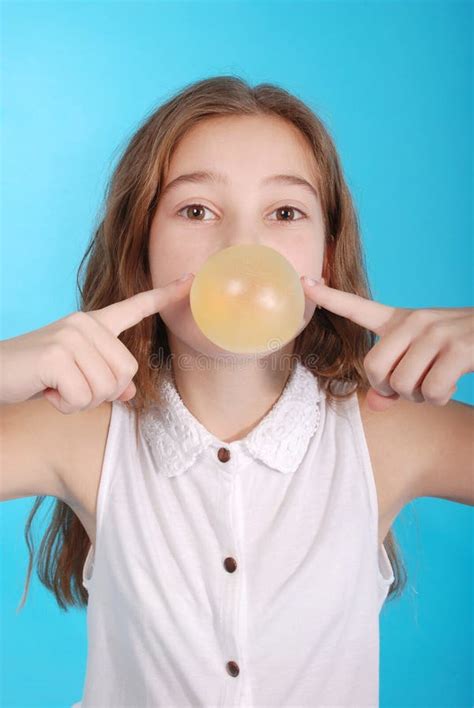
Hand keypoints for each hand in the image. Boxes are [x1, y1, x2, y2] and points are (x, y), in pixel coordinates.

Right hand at [0, 273, 194, 412]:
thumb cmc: (37, 375)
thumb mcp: (77, 376)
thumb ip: (106, 379)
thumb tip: (129, 391)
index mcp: (93, 323)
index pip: (135, 307)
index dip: (165, 296)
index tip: (190, 281)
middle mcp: (85, 323)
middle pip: (127, 372)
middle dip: (101, 392)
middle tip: (69, 385)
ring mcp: (71, 336)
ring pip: (107, 388)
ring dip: (81, 399)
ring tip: (56, 386)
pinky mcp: (57, 354)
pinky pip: (83, 396)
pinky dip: (65, 404)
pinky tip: (47, 390)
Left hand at [301, 275, 473, 411]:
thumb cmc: (460, 350)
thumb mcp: (424, 360)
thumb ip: (395, 381)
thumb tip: (375, 404)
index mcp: (402, 320)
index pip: (358, 307)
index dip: (329, 297)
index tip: (303, 282)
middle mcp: (415, 322)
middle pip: (373, 369)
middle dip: (390, 389)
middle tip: (412, 387)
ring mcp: (436, 333)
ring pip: (402, 384)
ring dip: (419, 397)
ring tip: (436, 384)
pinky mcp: (458, 349)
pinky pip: (431, 391)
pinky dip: (439, 399)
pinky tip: (451, 385)